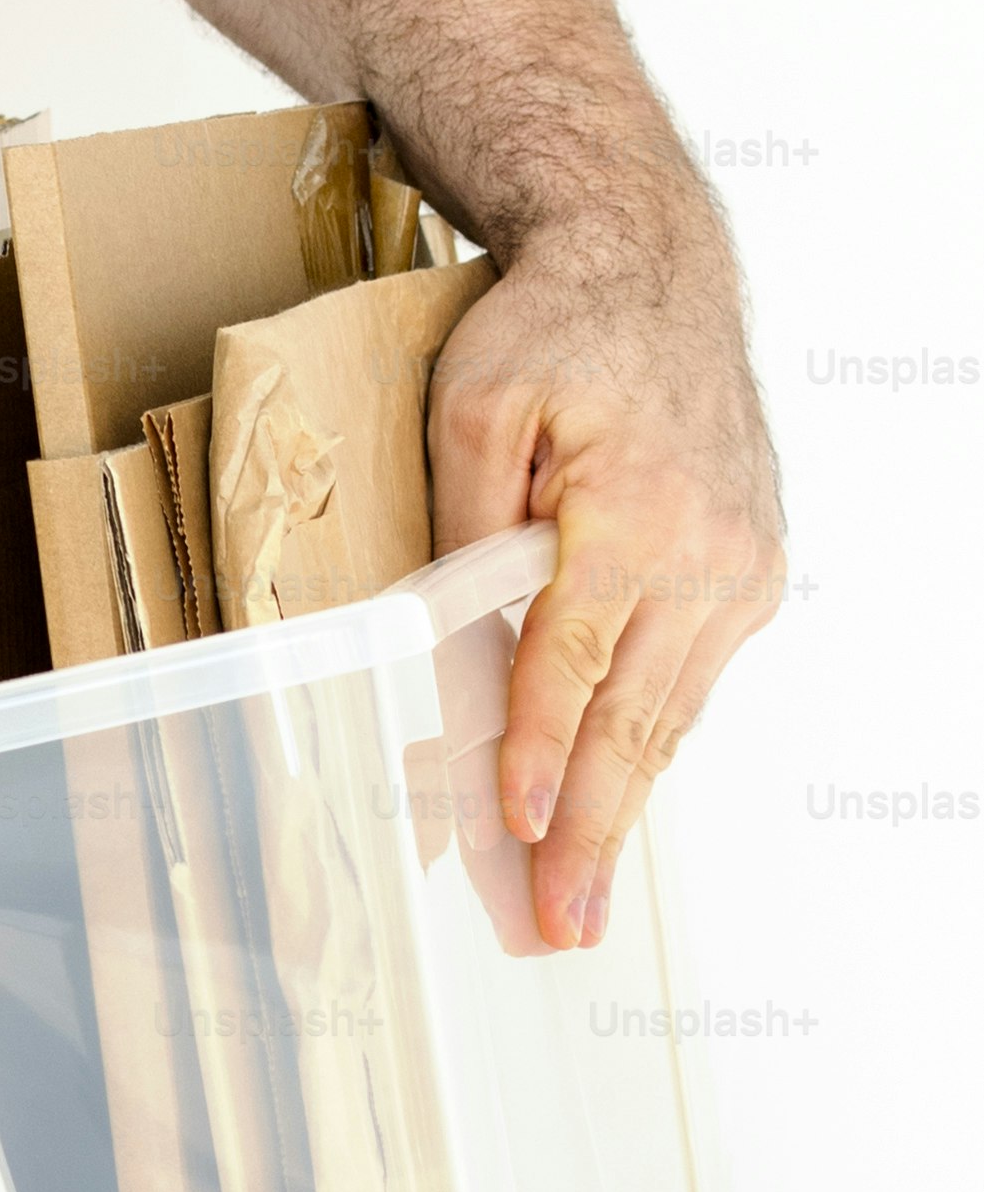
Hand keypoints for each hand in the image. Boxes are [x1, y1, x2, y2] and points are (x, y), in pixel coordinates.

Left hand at [430, 213, 784, 948]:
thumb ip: (464, 533)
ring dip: (622, 809)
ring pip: (670, 713)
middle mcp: (711, 552)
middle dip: (591, 831)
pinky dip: (644, 745)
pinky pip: (688, 679)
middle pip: (635, 717)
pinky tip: (604, 806)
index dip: (541, 755)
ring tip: (575, 899)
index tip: (516, 833)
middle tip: (559, 924)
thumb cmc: (554, 331)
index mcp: (638, 514)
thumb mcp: (472, 411)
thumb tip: (442, 646)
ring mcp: (743, 566)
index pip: (573, 663)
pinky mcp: (749, 570)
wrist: (650, 267)